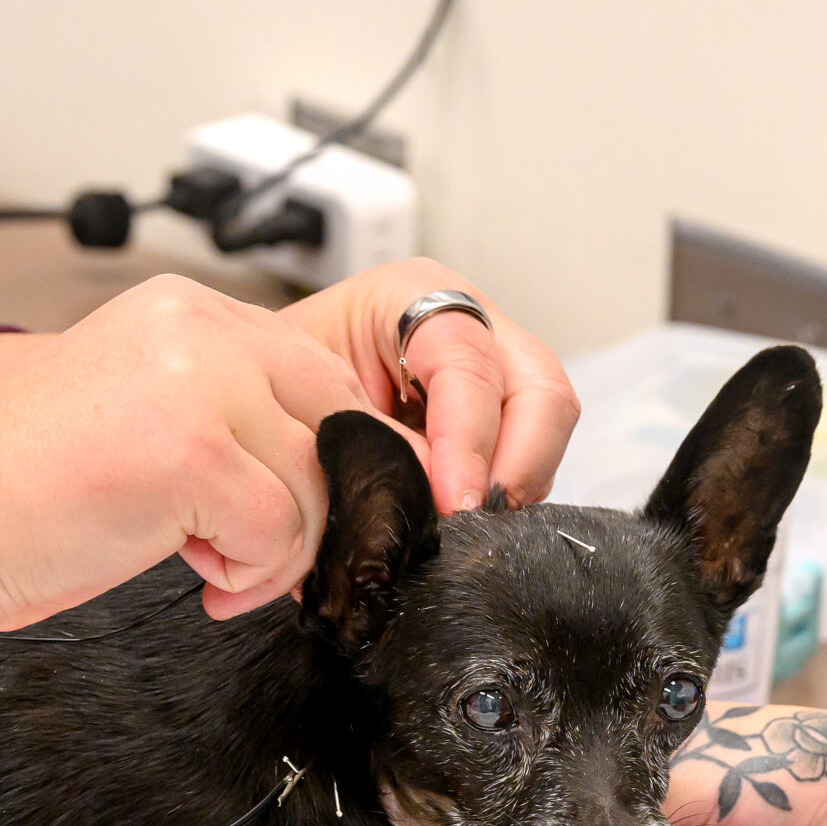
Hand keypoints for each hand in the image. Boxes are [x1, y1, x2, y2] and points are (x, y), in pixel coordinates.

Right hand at [0, 275, 391, 626]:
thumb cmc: (22, 488)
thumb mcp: (144, 414)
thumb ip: (230, 414)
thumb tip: (331, 467)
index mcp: (188, 311)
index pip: (321, 375)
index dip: (327, 460)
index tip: (291, 514)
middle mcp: (201, 328)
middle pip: (341, 423)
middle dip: (320, 507)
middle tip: (259, 554)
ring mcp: (200, 383)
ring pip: (319, 483)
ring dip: (279, 549)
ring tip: (208, 562)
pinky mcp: (192, 452)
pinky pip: (281, 529)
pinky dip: (250, 573)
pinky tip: (196, 573)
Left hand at [278, 259, 580, 512]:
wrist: (277, 375)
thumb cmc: (283, 369)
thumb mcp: (299, 390)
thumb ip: (349, 436)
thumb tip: (395, 510)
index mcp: (412, 295)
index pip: (466, 359)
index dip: (467, 437)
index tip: (453, 501)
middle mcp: (472, 322)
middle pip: (539, 388)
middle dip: (519, 463)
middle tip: (474, 523)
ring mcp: (497, 364)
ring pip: (549, 423)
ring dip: (518, 482)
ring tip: (469, 529)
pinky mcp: (504, 411)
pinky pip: (533, 453)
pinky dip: (509, 491)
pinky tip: (467, 519)